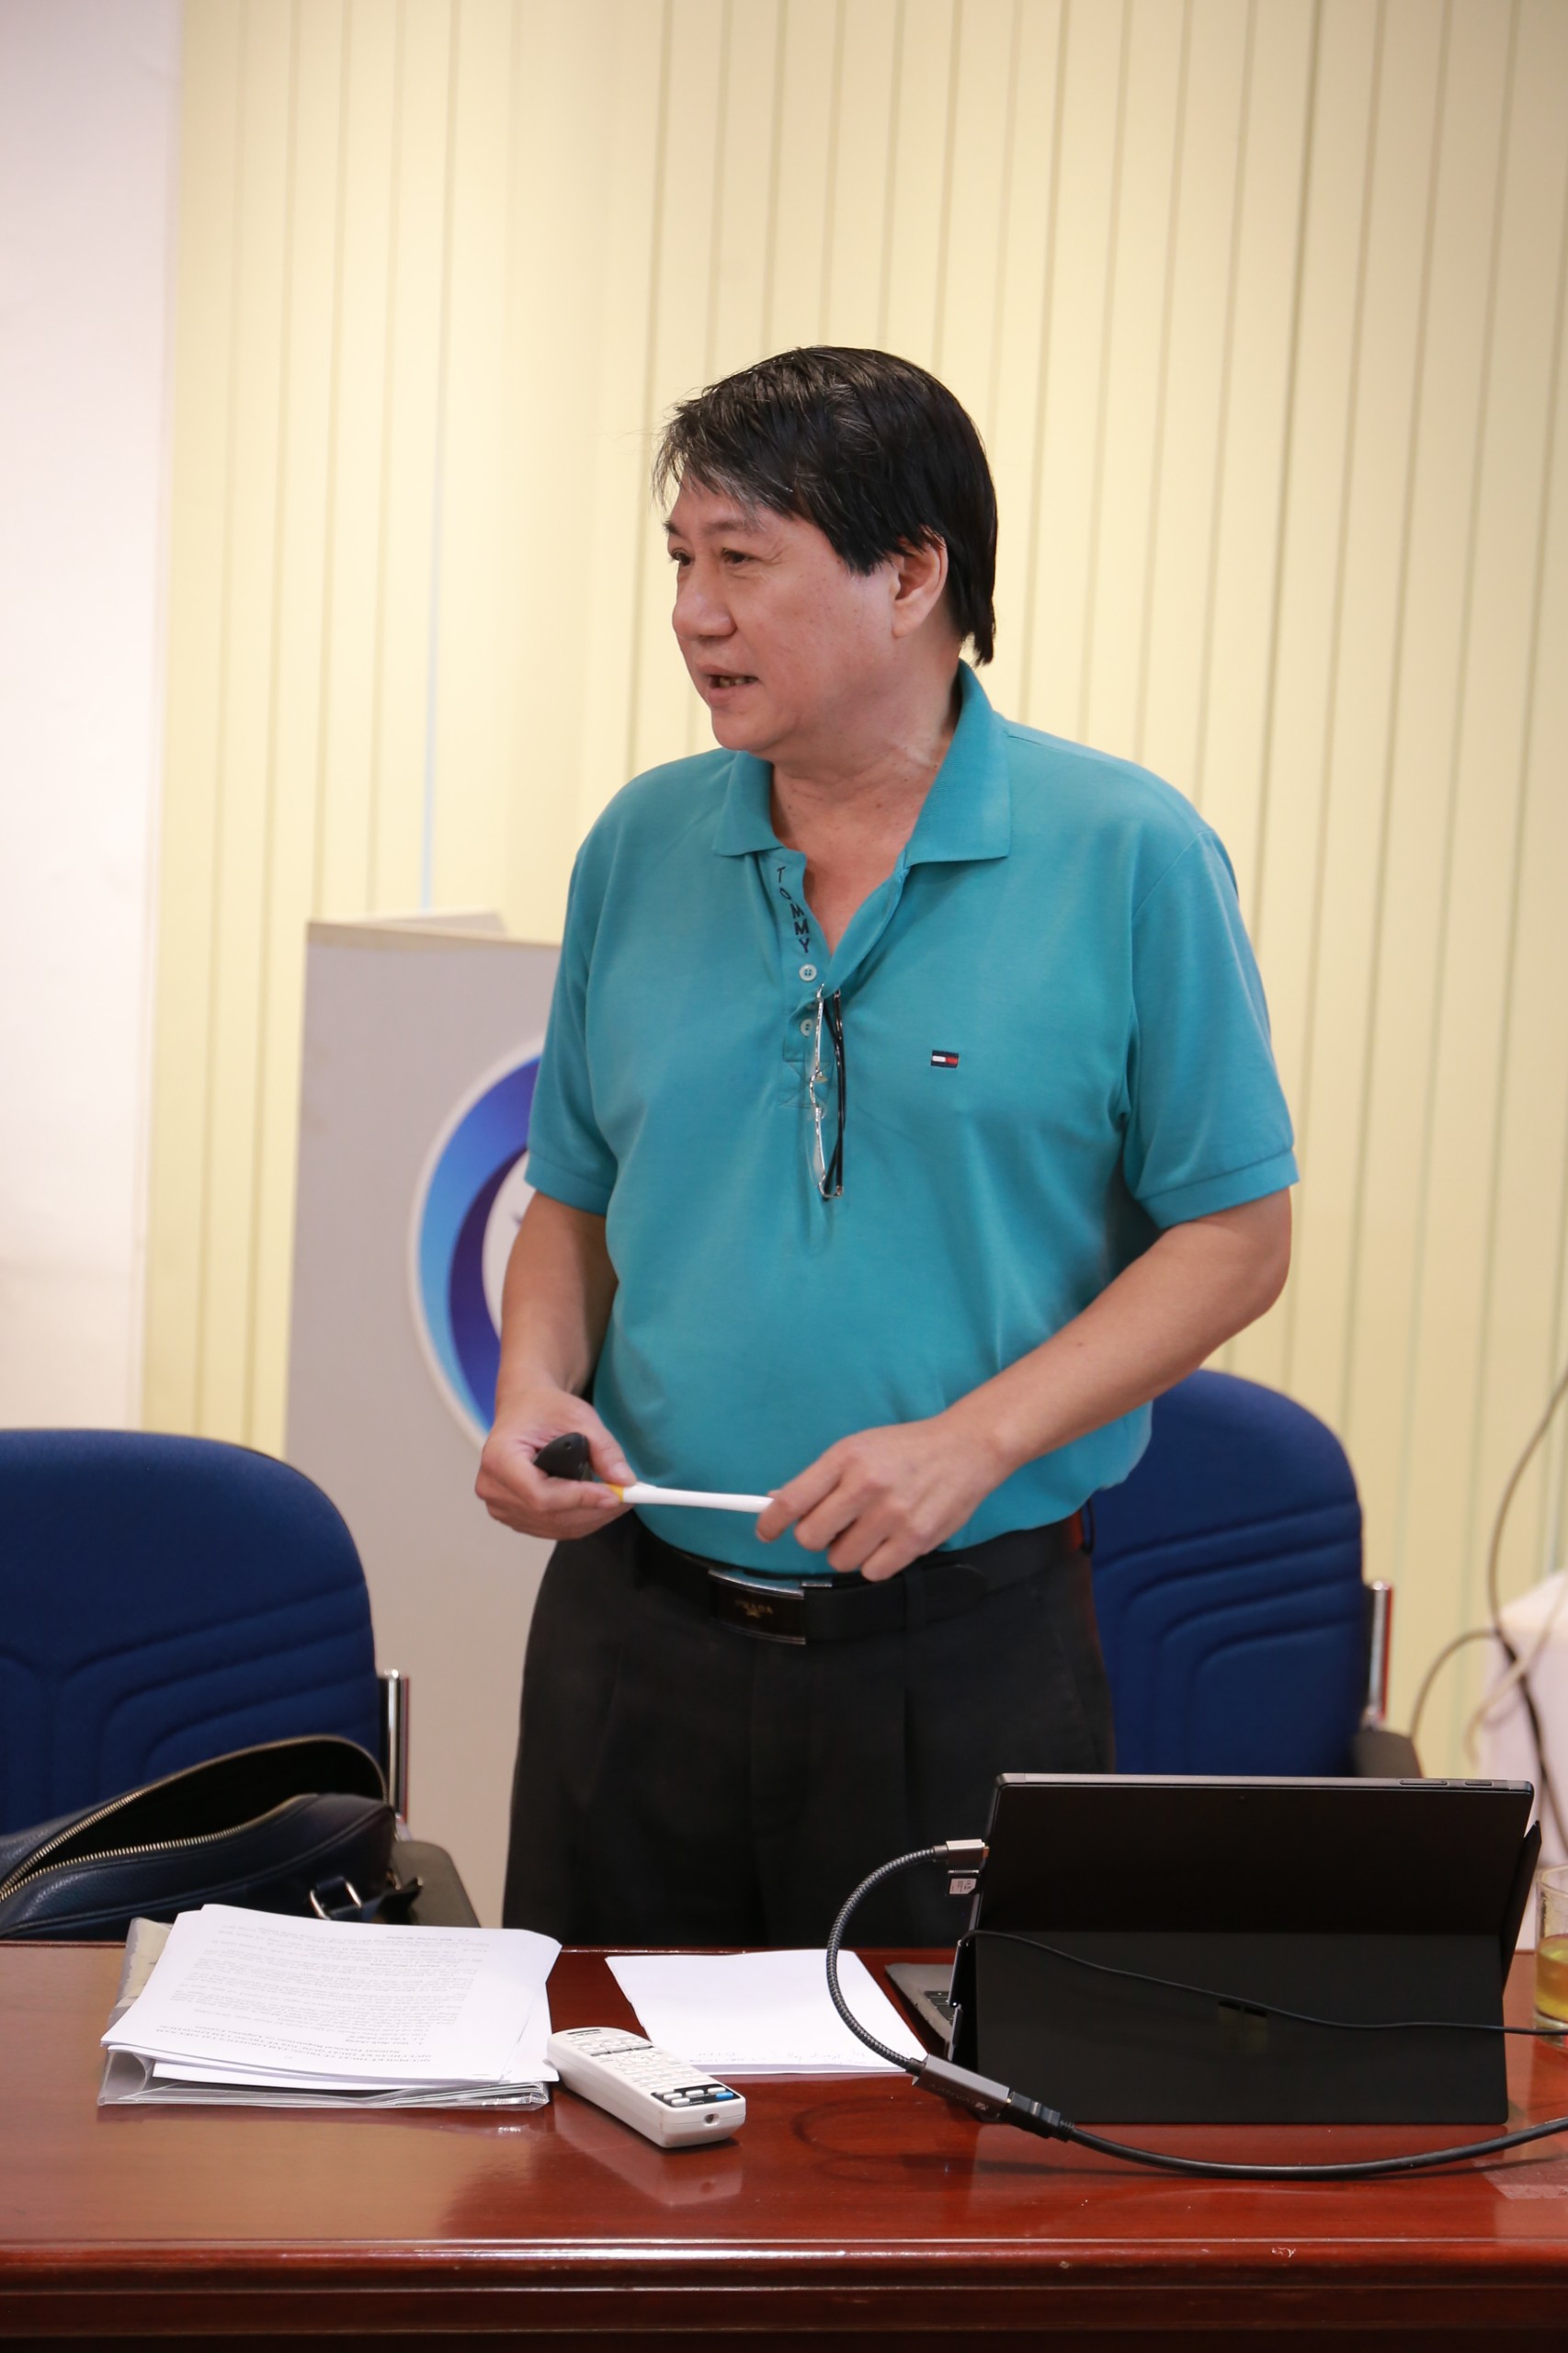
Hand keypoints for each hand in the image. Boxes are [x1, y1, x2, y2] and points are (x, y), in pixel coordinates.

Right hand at [476, 1387, 633, 1540]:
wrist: (525, 1409)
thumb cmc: (544, 1409)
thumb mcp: (578, 1417)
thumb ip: (603, 1449)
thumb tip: (625, 1481)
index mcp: (499, 1458)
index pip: (540, 1495)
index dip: (579, 1499)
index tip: (614, 1495)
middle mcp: (493, 1487)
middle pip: (549, 1516)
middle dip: (594, 1510)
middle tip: (629, 1498)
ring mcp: (500, 1505)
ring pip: (554, 1526)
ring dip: (591, 1518)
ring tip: (619, 1499)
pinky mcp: (513, 1515)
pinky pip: (551, 1528)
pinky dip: (580, 1520)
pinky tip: (599, 1505)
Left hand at [755, 1411, 1009, 1580]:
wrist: (966, 1448)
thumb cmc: (906, 1449)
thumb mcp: (858, 1447)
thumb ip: (821, 1478)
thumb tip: (778, 1503)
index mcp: (846, 1457)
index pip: (793, 1500)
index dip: (771, 1523)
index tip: (765, 1532)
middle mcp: (866, 1485)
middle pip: (811, 1537)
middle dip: (816, 1536)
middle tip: (833, 1525)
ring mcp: (893, 1515)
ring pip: (841, 1560)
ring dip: (847, 1551)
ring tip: (867, 1530)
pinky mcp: (916, 1539)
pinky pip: (873, 1572)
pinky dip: (875, 1563)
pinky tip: (887, 1540)